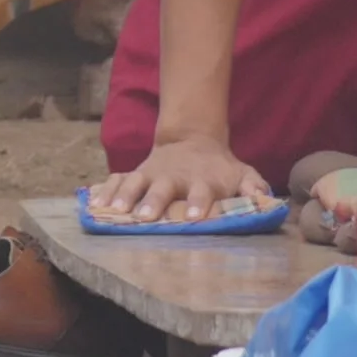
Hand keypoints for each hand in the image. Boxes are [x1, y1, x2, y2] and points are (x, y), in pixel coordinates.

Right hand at [89, 135, 269, 224]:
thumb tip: (264, 198)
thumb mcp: (242, 172)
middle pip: (162, 189)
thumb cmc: (219, 167)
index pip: (201, 193)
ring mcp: (151, 174)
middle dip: (153, 202)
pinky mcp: (134, 174)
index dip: (197, 203)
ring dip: (124, 197)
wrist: (191, 140)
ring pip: (134, 183)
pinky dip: (104, 192)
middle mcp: (173, 177)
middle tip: (144, 217)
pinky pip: (115, 181)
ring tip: (114, 212)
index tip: (192, 216)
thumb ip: (254, 186)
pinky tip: (92, 205)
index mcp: (201, 181)